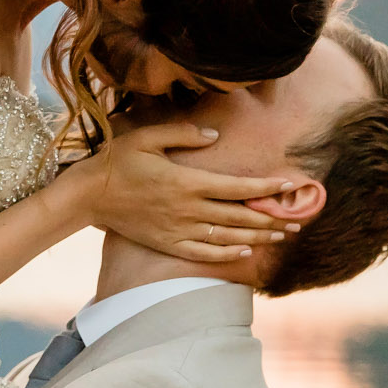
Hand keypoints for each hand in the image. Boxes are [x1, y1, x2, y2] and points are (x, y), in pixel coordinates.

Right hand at [70, 122, 294, 261]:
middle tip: (298, 220)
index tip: (288, 186)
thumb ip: (183, 134)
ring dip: (257, 237)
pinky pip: (203, 252)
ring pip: (227, 237)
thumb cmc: (118, 160)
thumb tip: (214, 135)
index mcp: (187, 181)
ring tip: (281, 236)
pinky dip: (227, 253)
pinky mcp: (167, 243)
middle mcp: (187, 209)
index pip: (237, 188)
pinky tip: (244, 251)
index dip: (265, 188)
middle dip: (272, 218)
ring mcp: (178, 229)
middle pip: (240, 216)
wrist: (89, 194)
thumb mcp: (148, 136)